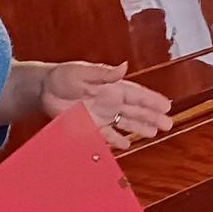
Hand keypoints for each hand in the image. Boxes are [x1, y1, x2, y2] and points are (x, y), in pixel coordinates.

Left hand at [42, 61, 173, 150]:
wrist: (44, 89)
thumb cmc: (64, 76)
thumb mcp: (83, 72)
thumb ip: (104, 74)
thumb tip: (124, 67)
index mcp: (112, 87)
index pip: (137, 95)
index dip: (152, 100)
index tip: (167, 106)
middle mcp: (110, 101)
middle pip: (136, 111)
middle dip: (152, 117)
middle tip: (168, 124)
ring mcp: (101, 114)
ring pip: (125, 123)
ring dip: (140, 128)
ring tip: (154, 133)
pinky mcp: (90, 126)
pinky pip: (107, 135)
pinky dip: (117, 140)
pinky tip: (127, 144)